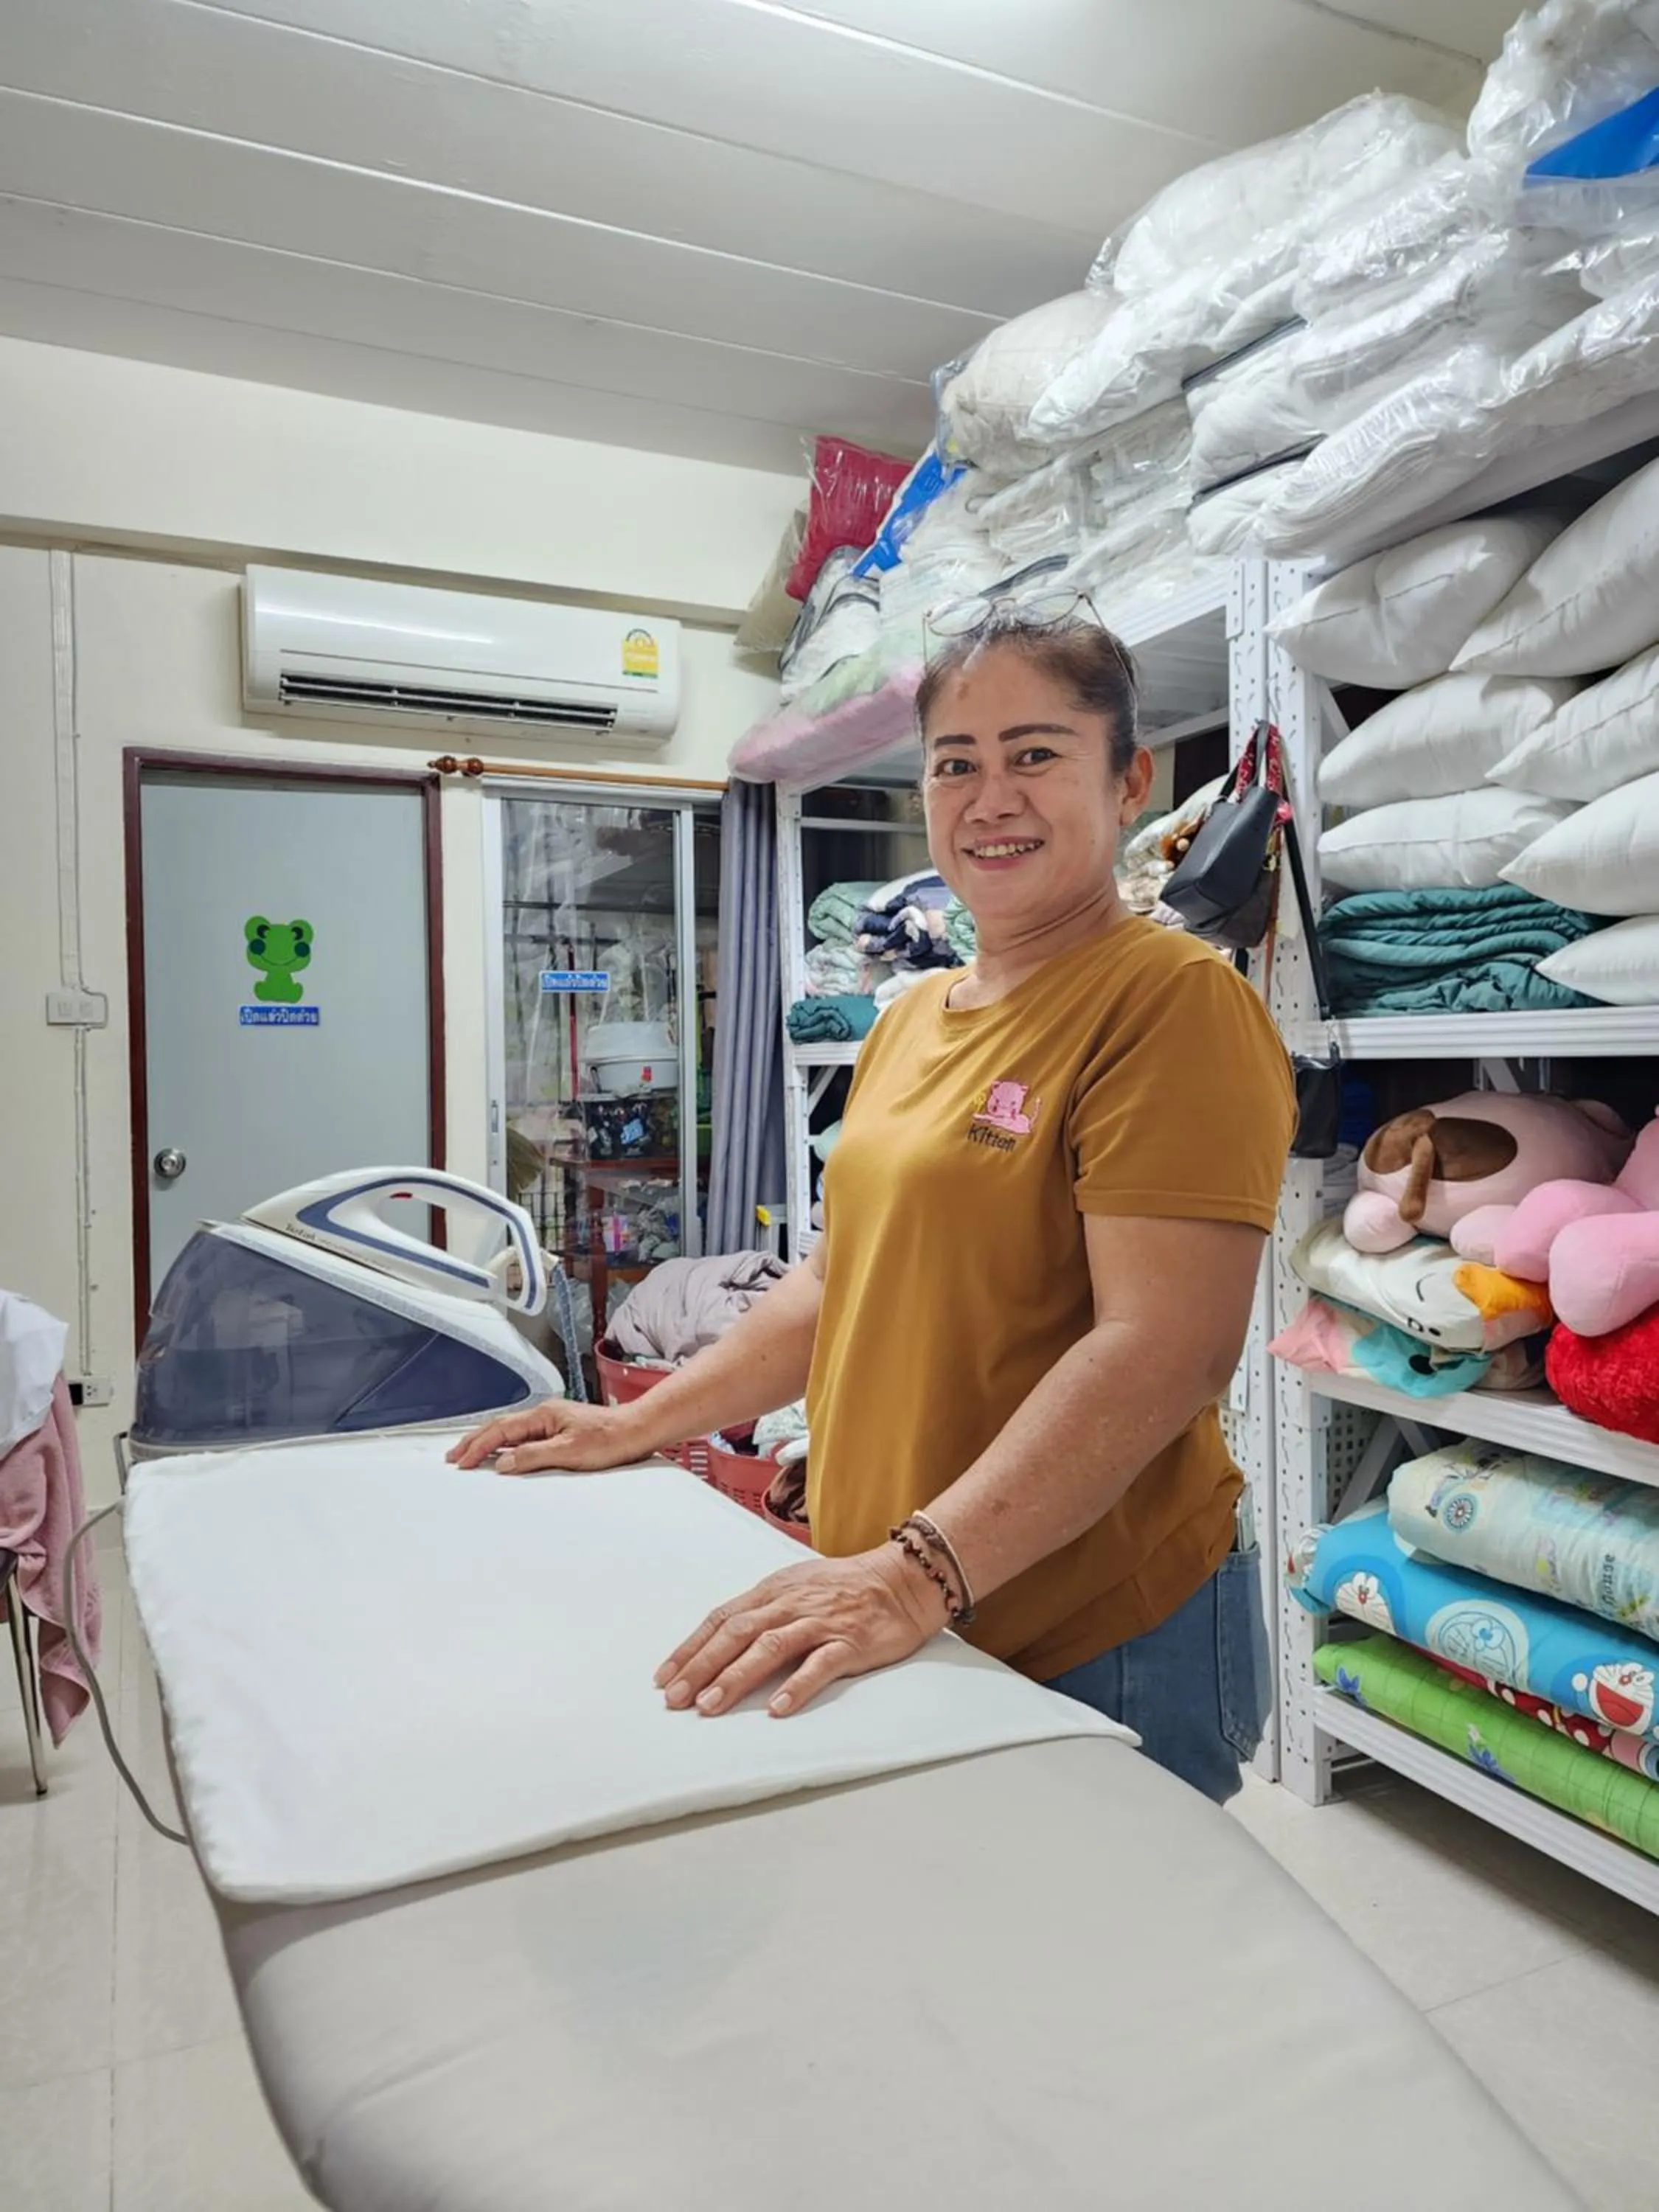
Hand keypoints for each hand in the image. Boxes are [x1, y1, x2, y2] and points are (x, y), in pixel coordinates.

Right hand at [447, 1399, 648, 1474]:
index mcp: (543, 1415)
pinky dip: (506, 1446)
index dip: (478, 1446)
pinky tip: (502, 1456)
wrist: (637, 1431)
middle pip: (500, 1427)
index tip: (461, 1462)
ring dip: (488, 1444)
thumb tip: (502, 1464)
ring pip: (510, 1432)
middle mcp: (544, 1415)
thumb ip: (533, 1456)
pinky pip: (524, 1438)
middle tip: (454, 1457)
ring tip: (469, 1456)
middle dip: (474, 1442)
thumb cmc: (610, 1439)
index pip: (500, 1430)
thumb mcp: (569, 1452)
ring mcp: (552, 1422)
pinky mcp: (560, 1431)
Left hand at [655, 1546, 949, 1718]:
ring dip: (736, 1677)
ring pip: (770, 1648)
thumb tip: (721, 1639)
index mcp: (774, 1590)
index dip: (691, 1648)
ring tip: (710, 1706)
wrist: (904, 1579)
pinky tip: (776, 1708)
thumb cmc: (846, 1587)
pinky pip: (820, 1664)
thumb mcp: (797, 1587)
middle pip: (737, 1633)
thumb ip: (764, 1610)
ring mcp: (820, 1622)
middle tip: (675, 1699)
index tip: (664, 1677)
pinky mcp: (850, 1641)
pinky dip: (796, 1686)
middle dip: (701, 1667)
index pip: (722, 1618)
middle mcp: (791, 1604)